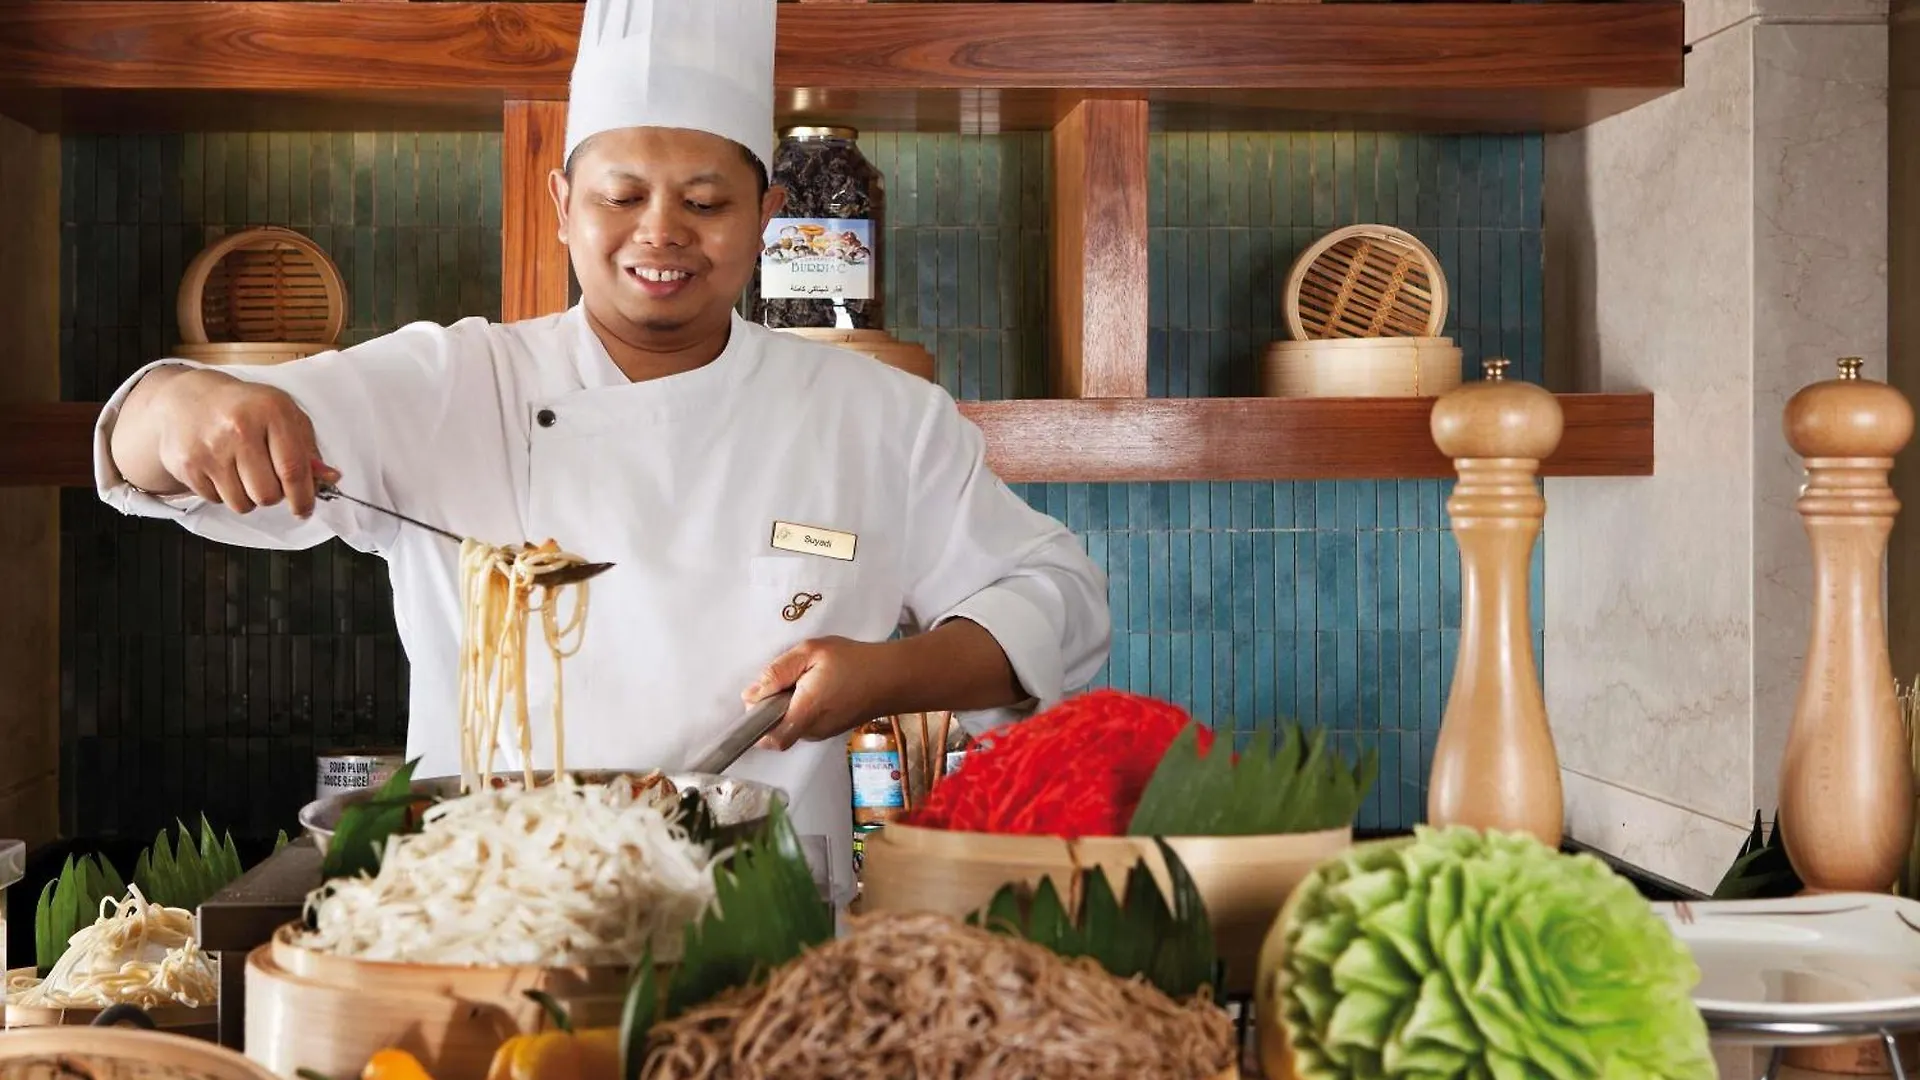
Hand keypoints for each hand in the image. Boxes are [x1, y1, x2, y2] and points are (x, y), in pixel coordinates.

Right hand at [146, 369, 339, 516]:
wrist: (188, 398)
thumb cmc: (246, 408)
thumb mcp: (284, 415)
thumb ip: (308, 448)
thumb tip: (330, 479)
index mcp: (271, 412)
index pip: (293, 469)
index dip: (303, 497)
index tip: (305, 509)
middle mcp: (239, 429)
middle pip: (268, 494)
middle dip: (274, 495)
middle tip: (268, 479)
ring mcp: (210, 448)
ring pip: (242, 504)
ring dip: (249, 497)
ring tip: (244, 472)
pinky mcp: (187, 465)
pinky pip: (217, 501)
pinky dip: (224, 493)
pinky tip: (222, 469)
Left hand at [741, 635, 895, 750]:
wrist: (893, 676)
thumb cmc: (853, 661)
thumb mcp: (811, 652)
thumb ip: (778, 672)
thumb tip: (750, 695)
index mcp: (806, 712)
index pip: (770, 739)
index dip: (756, 726)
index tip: (759, 700)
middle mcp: (813, 730)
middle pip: (777, 730)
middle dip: (773, 708)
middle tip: (788, 679)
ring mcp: (823, 733)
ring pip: (791, 726)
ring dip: (788, 706)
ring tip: (806, 678)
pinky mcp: (831, 730)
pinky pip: (805, 723)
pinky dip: (803, 708)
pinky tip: (817, 686)